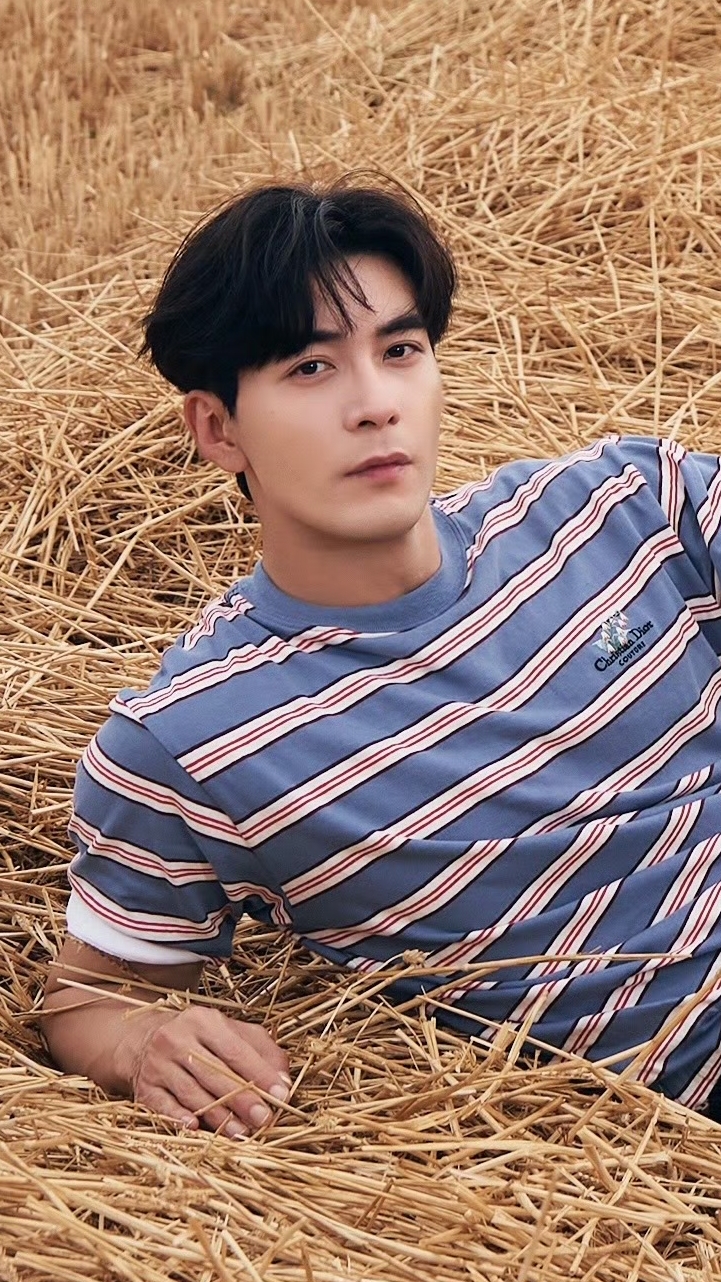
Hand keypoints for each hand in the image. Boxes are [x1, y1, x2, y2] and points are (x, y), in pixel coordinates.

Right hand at [129, 1006, 290, 1138]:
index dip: (259, 1075)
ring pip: (191, 1092)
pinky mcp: (144, 1086)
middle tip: (264, 1120)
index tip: (281, 1096)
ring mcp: (157, 1063)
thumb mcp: (232, 1033)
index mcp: (204, 1021)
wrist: (145, 1039)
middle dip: (242, 1099)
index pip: (236, 1051)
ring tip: (242, 1133)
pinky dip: (178, 1117)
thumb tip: (283, 1082)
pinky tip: (195, 1127)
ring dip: (218, 1116)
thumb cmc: (202, 1040)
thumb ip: (262, 1052)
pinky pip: (162, 1105)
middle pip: (214, 1073)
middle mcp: (177, 1039)